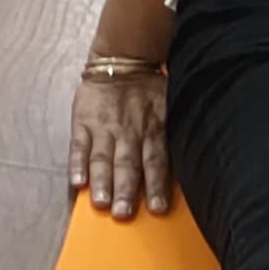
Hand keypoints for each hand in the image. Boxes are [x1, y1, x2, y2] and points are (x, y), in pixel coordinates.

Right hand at [68, 67, 172, 215]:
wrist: (123, 57)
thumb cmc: (149, 87)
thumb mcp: (169, 108)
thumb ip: (170, 136)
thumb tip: (191, 164)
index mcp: (153, 128)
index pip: (156, 162)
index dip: (156, 186)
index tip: (157, 208)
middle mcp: (128, 130)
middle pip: (127, 164)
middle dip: (125, 190)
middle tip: (123, 213)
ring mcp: (104, 126)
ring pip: (103, 158)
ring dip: (101, 181)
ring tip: (101, 202)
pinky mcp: (83, 120)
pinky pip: (79, 144)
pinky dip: (77, 163)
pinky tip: (77, 180)